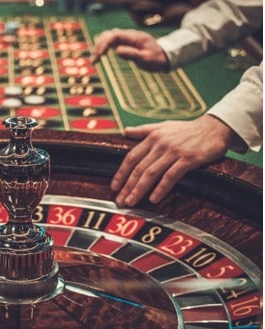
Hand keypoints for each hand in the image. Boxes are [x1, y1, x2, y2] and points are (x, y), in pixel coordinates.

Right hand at [92, 28, 168, 70]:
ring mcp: (126, 39)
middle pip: (108, 34)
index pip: (114, 35)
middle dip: (99, 45)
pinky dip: (103, 48)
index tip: (99, 56)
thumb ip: (132, 54)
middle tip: (94, 60)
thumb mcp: (146, 59)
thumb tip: (117, 50)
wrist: (163, 57)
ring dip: (99, 46)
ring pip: (107, 37)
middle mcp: (128, 35)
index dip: (104, 44)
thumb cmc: (156, 59)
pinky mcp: (124, 44)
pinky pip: (110, 43)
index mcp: (134, 37)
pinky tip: (100, 57)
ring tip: (95, 60)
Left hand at [111, 115, 236, 206]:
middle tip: (120, 201)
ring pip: (151, 173)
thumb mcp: (163, 126)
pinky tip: (153, 199)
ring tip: (131, 202)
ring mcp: (174, 152)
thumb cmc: (187, 129)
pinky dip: (161, 188)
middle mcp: (160, 145)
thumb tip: (124, 131)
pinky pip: (171, 176)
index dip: (121, 173)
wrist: (214, 128)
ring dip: (139, 189)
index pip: (131, 158)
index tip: (114, 187)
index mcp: (152, 138)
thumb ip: (143, 130)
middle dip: (127, 186)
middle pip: (139, 168)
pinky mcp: (188, 159)